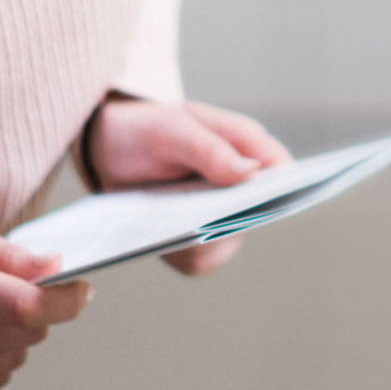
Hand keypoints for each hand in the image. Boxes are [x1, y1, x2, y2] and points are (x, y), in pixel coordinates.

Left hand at [87, 98, 290, 277]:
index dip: (283, 189)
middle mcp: (241, 184)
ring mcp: (222, 214)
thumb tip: (252, 172)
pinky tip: (158, 235)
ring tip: (167, 223)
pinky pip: (200, 260)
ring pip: (228, 243)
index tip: (260, 202)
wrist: (107, 153)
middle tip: (195, 218)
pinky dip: (179, 252)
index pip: (282, 171)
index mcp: (245, 145)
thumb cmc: (146, 131)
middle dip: (228, 220)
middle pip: (258, 215)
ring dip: (199, 240)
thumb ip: (209, 149)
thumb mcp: (171, 129)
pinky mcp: (199, 242)